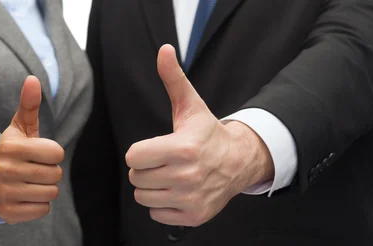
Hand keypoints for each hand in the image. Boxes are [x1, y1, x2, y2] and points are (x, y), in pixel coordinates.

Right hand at [0, 76, 63, 223]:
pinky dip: (38, 204)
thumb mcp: (20, 127)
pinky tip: (25, 196)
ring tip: (30, 182)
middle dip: (50, 172)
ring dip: (45, 188)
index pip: (56, 153)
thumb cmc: (12, 151)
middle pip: (55, 175)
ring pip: (51, 193)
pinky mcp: (7, 213)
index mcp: (11, 148)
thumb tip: (33, 79)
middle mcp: (5, 170)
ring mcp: (5, 193)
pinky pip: (43, 210)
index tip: (39, 154)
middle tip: (33, 169)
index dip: (53, 153)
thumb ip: (29, 105)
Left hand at [125, 45, 273, 226]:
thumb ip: (173, 79)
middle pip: (136, 178)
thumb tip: (164, 50)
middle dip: (146, 168)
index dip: (140, 151)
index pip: (133, 157)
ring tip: (170, 175)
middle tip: (164, 161)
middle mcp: (187, 176)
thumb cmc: (208, 134)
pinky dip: (162, 204)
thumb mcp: (190, 105)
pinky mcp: (193, 215)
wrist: (238, 162)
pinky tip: (177, 190)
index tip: (155, 147)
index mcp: (182, 149)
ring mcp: (190, 198)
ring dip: (152, 186)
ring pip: (143, 197)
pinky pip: (156, 214)